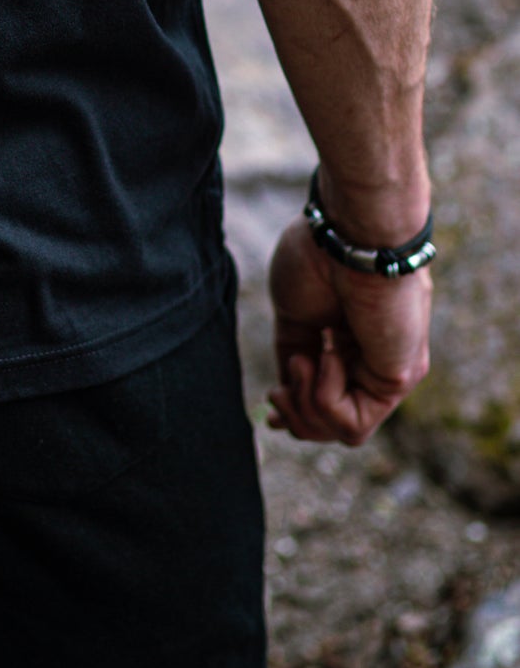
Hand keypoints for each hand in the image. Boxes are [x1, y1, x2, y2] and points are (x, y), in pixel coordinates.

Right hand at [267, 216, 430, 445]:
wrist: (346, 236)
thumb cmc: (318, 258)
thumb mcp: (294, 314)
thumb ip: (295, 354)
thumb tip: (286, 392)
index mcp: (348, 341)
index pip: (327, 397)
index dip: (296, 412)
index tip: (270, 409)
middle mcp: (372, 360)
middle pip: (332, 423)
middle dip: (296, 416)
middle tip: (276, 394)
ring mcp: (387, 371)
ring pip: (342, 431)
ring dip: (306, 404)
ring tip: (303, 360)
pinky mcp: (397, 379)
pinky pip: (353, 422)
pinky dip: (325, 395)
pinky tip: (328, 354)